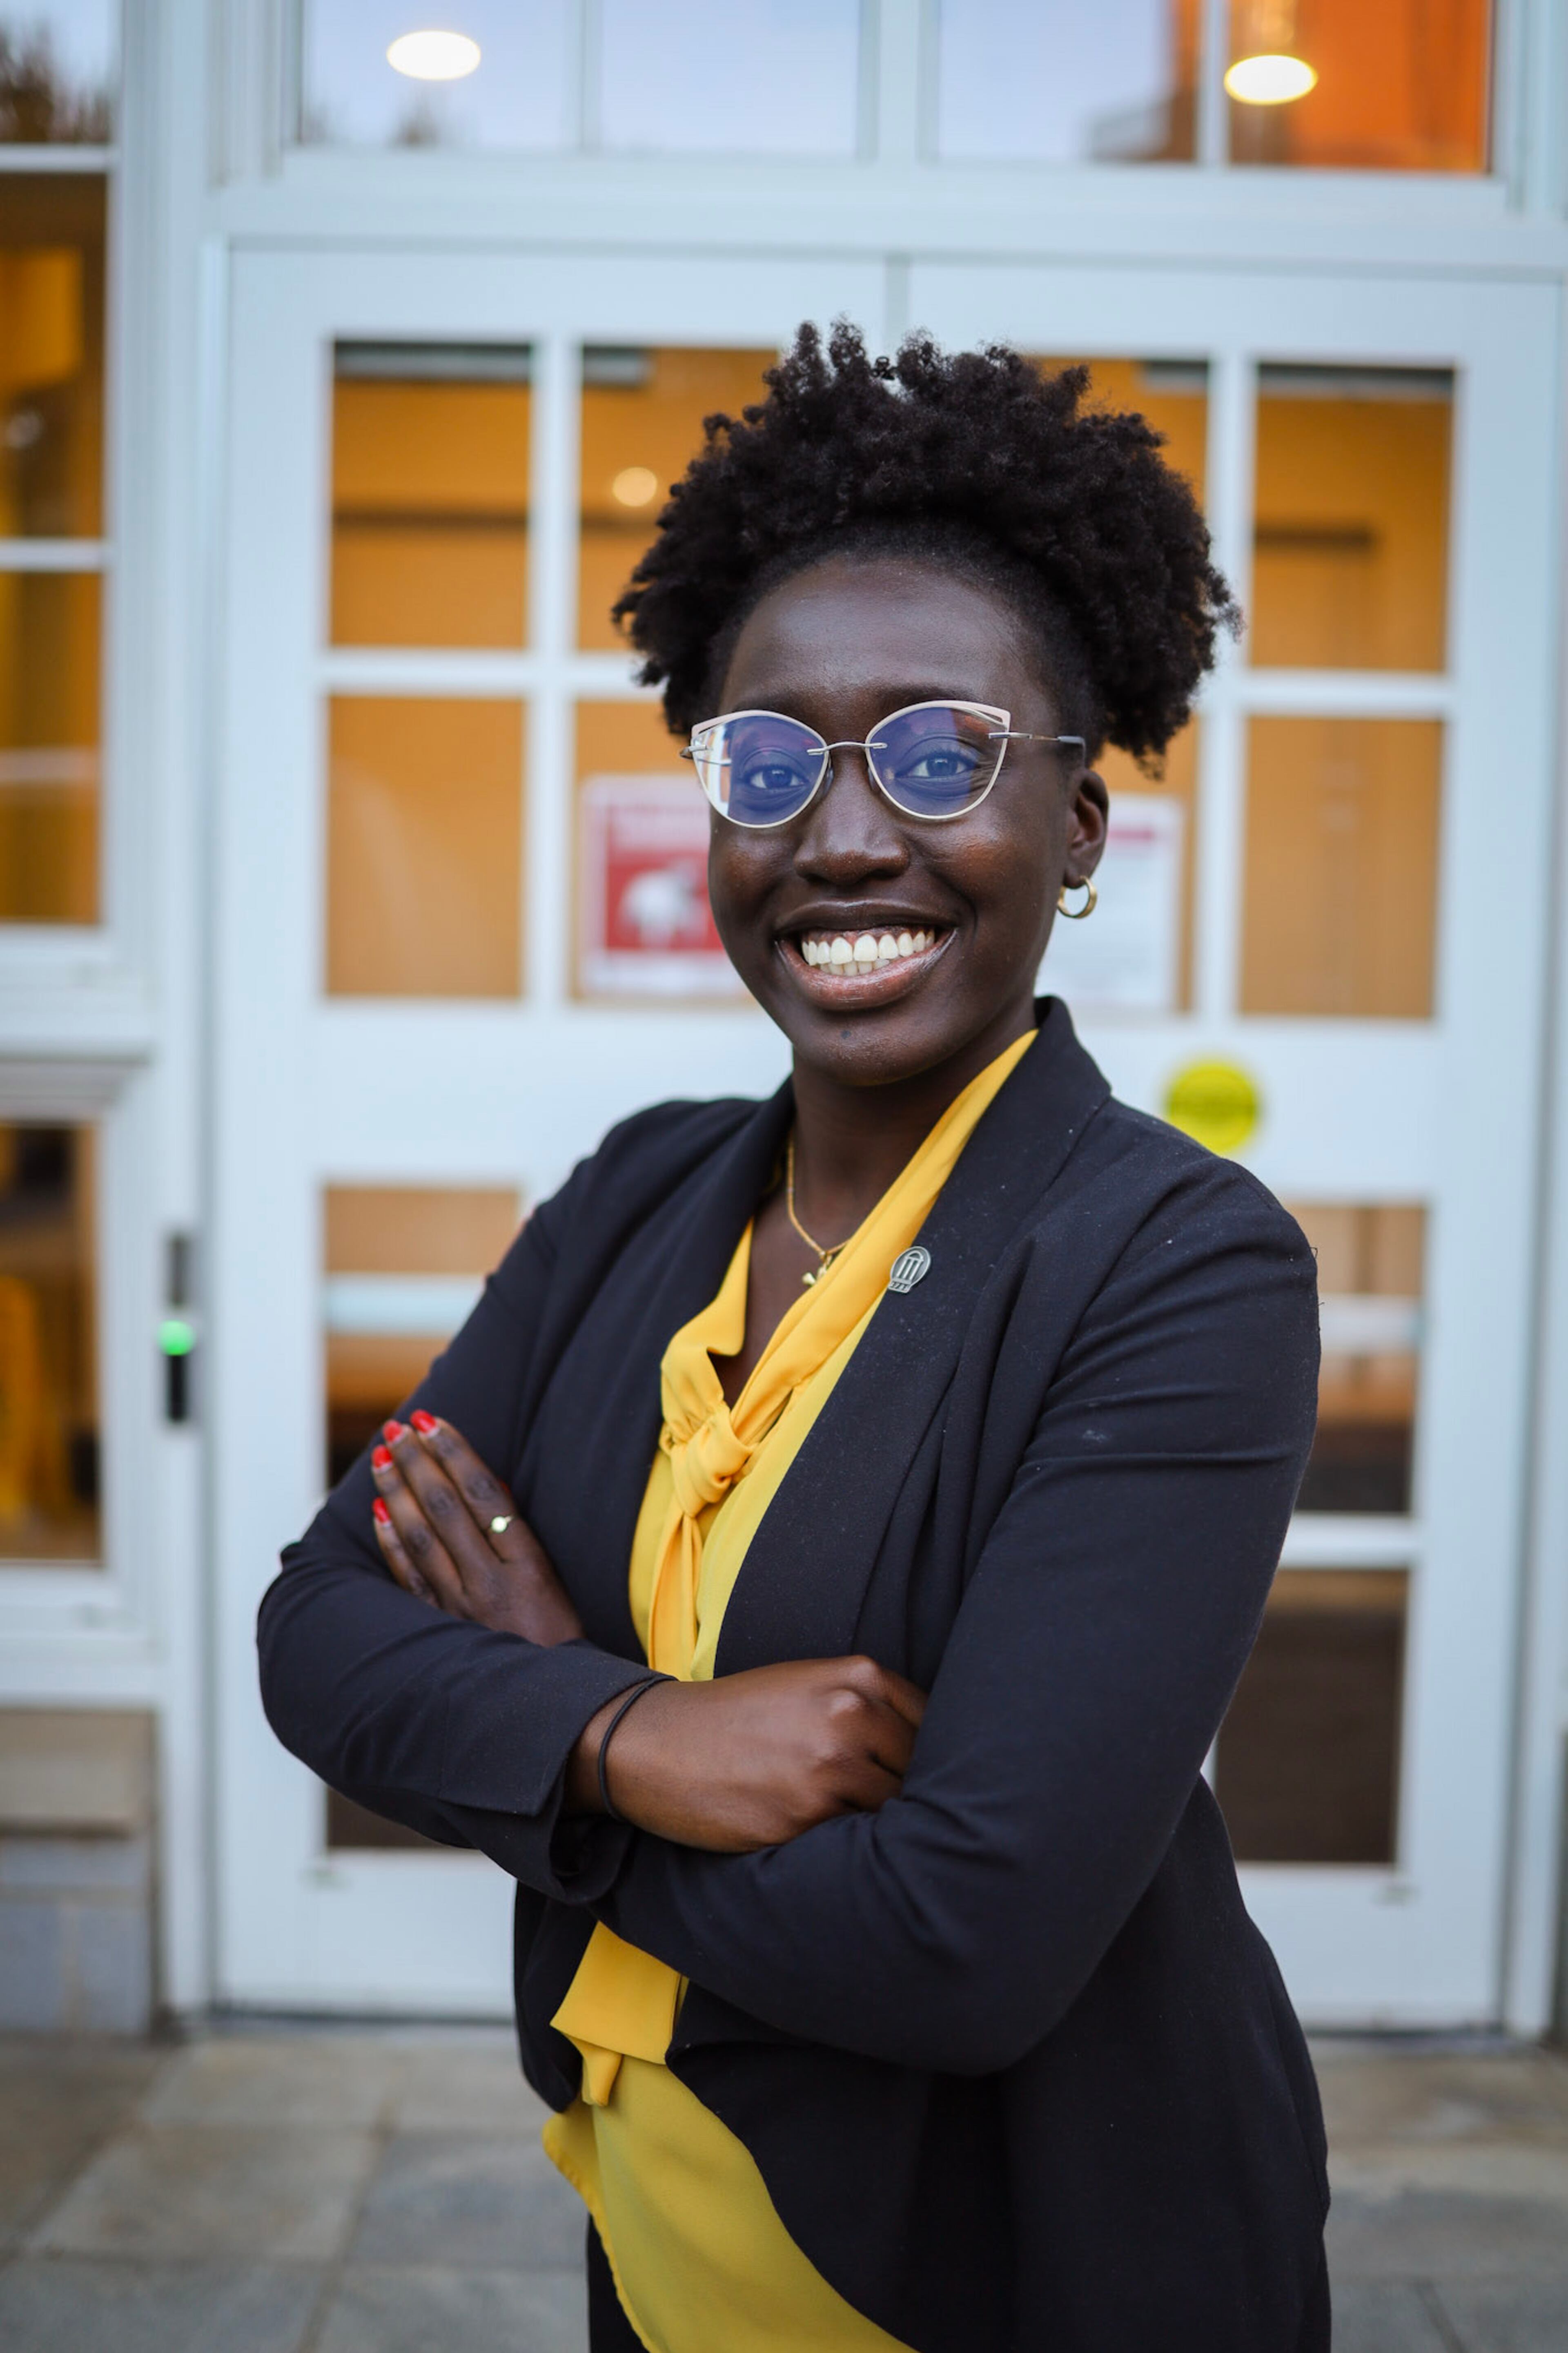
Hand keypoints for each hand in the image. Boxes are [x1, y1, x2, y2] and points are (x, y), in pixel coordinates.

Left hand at [370, 1411, 583, 1645]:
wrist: (546, 1704)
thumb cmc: (559, 1639)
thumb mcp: (553, 1582)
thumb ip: (520, 1536)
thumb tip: (490, 1486)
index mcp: (528, 1566)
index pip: (484, 1494)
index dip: (454, 1453)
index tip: (431, 1421)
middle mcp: (490, 1583)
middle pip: (445, 1508)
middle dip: (418, 1462)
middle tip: (397, 1427)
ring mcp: (460, 1607)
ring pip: (421, 1538)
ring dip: (397, 1493)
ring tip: (381, 1457)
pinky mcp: (440, 1629)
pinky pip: (408, 1579)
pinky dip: (391, 1544)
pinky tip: (378, 1514)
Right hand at [568, 1656, 926, 1851]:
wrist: (660, 1743)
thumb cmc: (738, 1717)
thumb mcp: (808, 1685)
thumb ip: (868, 1705)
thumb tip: (930, 1752)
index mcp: (858, 1676)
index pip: (934, 1724)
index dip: (933, 1756)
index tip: (927, 1777)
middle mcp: (851, 1715)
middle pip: (922, 1770)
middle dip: (912, 1793)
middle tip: (904, 1814)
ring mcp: (829, 1767)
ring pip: (894, 1810)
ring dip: (883, 1825)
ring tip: (863, 1831)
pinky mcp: (805, 1816)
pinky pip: (855, 1839)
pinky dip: (850, 1844)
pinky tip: (829, 1839)